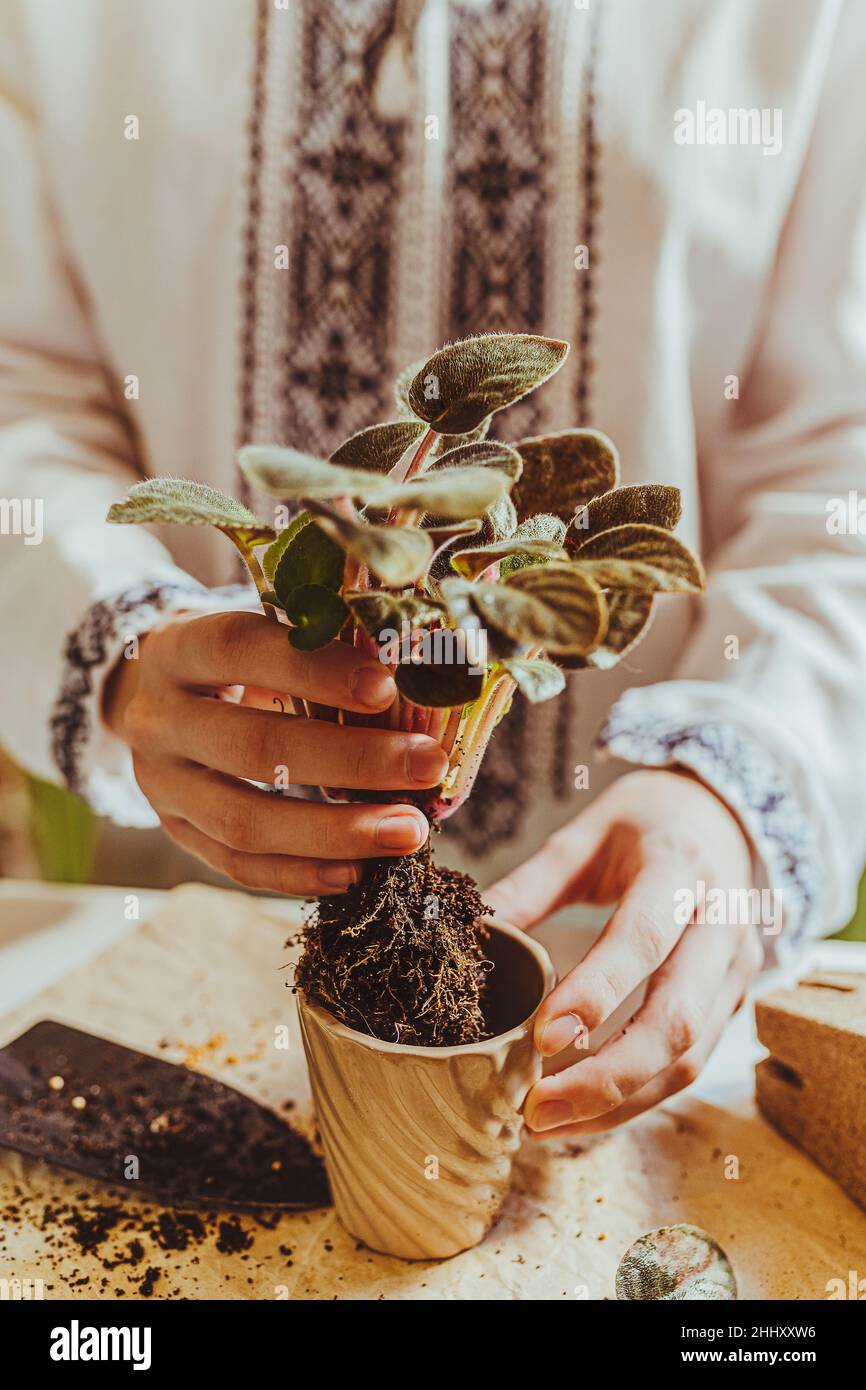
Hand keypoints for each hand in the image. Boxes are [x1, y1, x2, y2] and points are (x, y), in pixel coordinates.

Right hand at [104, 610, 447, 894]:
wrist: (153, 694)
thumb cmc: (234, 659)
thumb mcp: (259, 634)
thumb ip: (319, 649)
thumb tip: (419, 676)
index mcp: (179, 649)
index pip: (242, 650)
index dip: (315, 670)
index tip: (387, 688)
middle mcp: (158, 719)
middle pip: (252, 748)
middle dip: (351, 761)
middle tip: (426, 765)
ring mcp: (160, 784)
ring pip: (243, 821)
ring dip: (335, 832)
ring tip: (407, 832)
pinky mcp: (175, 831)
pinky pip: (237, 867)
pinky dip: (300, 874)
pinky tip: (357, 872)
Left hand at [485, 769, 762, 1136]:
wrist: (724, 816)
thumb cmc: (647, 821)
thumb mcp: (586, 835)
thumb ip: (532, 884)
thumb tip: (471, 930)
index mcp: (679, 866)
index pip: (642, 938)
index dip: (596, 990)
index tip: (541, 1036)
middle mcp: (722, 923)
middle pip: (678, 1019)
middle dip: (607, 1077)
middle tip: (535, 1110)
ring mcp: (736, 968)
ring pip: (690, 1056)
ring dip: (620, 1102)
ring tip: (547, 1123)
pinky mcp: (733, 1000)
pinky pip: (693, 1062)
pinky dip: (640, 1096)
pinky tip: (587, 1109)